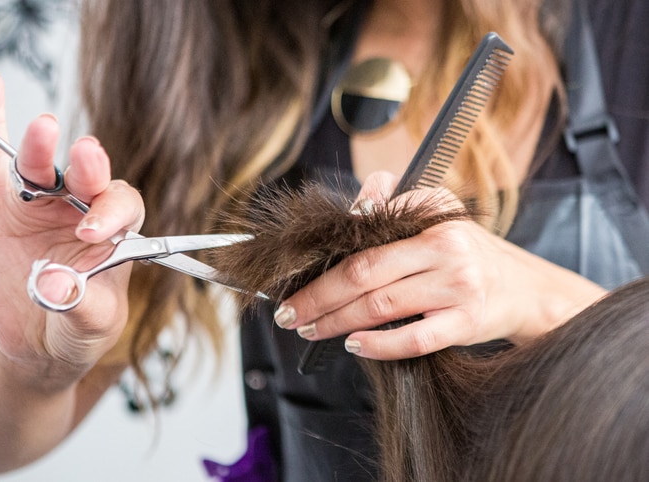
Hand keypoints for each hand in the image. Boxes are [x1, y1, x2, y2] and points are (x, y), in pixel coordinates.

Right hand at [0, 72, 143, 386]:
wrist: (38, 343)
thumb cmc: (76, 327)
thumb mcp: (90, 325)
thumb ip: (77, 305)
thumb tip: (52, 286)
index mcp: (115, 232)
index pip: (124, 206)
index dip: (113, 211)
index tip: (93, 231)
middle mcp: (82, 208)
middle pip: (89, 176)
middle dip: (90, 166)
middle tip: (85, 160)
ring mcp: (41, 203)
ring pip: (42, 166)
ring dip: (42, 146)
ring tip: (44, 130)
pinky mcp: (2, 204)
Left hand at [273, 172, 606, 359]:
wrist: (526, 288)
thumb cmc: (471, 251)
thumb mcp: (439, 214)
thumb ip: (396, 202)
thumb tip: (356, 204)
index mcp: (432, 221)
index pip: (367, 238)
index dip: (325, 257)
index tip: (295, 273)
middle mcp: (446, 251)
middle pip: (365, 273)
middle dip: (318, 295)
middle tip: (288, 312)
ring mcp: (457, 289)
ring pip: (382, 306)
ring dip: (337, 320)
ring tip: (310, 328)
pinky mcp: (466, 323)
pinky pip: (415, 339)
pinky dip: (380, 344)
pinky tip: (354, 344)